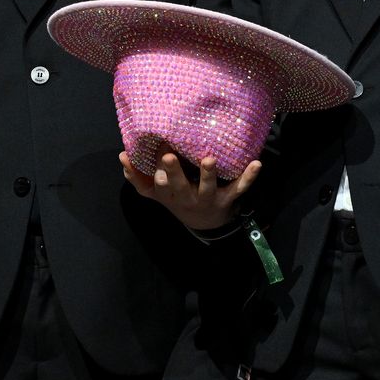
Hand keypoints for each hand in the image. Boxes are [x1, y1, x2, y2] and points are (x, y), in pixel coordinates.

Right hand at [120, 143, 259, 229]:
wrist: (205, 224)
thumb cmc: (177, 199)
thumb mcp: (154, 193)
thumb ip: (136, 175)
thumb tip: (122, 155)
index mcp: (169, 195)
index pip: (160, 185)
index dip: (159, 175)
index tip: (157, 160)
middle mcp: (186, 197)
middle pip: (178, 186)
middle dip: (174, 172)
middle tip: (169, 156)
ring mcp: (207, 198)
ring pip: (207, 187)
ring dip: (208, 174)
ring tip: (209, 159)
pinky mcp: (227, 198)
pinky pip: (239, 188)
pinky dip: (248, 177)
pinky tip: (257, 163)